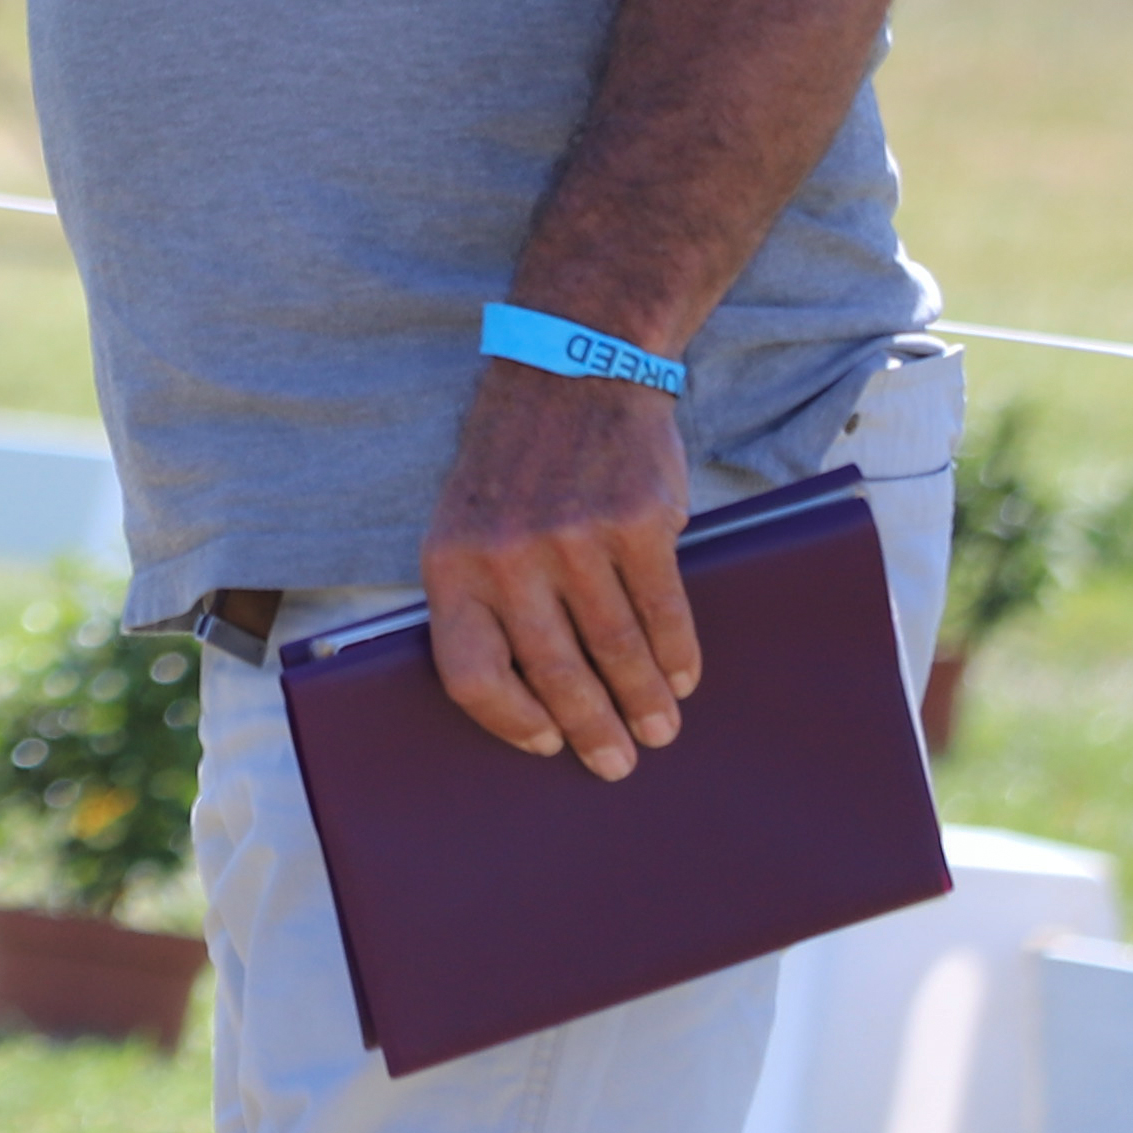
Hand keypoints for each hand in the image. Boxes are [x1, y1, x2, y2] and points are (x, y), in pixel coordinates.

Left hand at [419, 356, 702, 777]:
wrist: (568, 368)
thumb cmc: (513, 463)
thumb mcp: (465, 520)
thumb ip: (483, 593)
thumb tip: (527, 691)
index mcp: (450, 562)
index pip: (468, 670)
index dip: (507, 719)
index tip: (545, 741)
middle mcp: (506, 556)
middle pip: (554, 671)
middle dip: (592, 729)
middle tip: (618, 764)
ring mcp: (572, 538)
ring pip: (616, 648)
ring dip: (643, 702)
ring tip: (660, 730)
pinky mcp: (635, 523)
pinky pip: (662, 609)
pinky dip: (677, 654)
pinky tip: (682, 677)